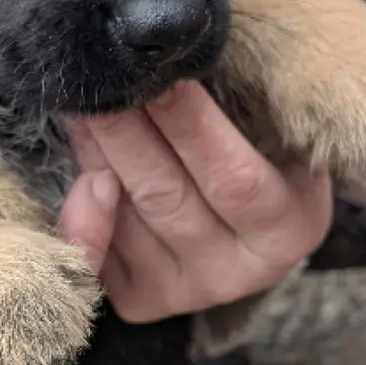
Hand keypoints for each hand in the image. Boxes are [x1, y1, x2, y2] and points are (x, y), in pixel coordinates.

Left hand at [60, 80, 332, 322]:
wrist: (246, 217)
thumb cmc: (261, 151)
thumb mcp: (275, 130)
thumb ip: (246, 107)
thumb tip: (180, 64)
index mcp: (290, 226)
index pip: (235, 179)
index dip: (193, 127)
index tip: (162, 74)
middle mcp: (240, 271)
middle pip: (169, 198)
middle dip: (128, 131)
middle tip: (99, 79)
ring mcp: (187, 291)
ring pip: (130, 218)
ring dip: (97, 154)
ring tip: (80, 101)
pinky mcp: (142, 300)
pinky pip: (99, 258)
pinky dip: (79, 219)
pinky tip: (75, 176)